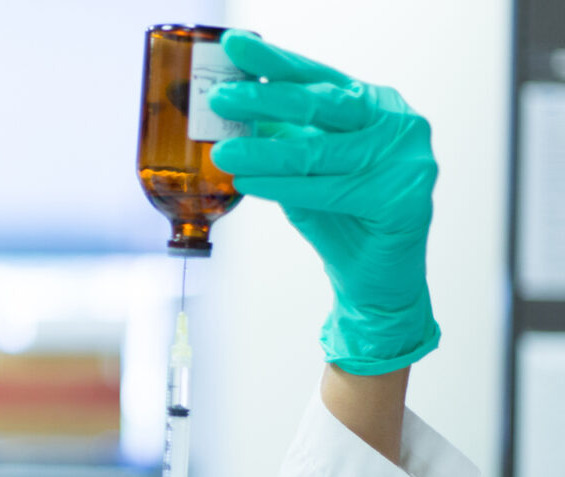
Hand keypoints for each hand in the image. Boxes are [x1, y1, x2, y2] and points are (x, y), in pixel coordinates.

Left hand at [207, 30, 439, 375]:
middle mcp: (397, 122)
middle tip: (221, 97)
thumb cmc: (337, 217)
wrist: (371, 277)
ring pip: (319, 151)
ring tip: (223, 150)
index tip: (232, 46)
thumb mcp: (301, 167)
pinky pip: (331, 189)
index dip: (272, 61)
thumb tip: (229, 106)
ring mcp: (408, 158)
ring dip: (264, 150)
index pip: (316, 77)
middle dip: (264, 99)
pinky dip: (285, 186)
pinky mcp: (407, 197)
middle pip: (320, 105)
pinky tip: (248, 181)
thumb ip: (279, 136)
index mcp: (372, 105)